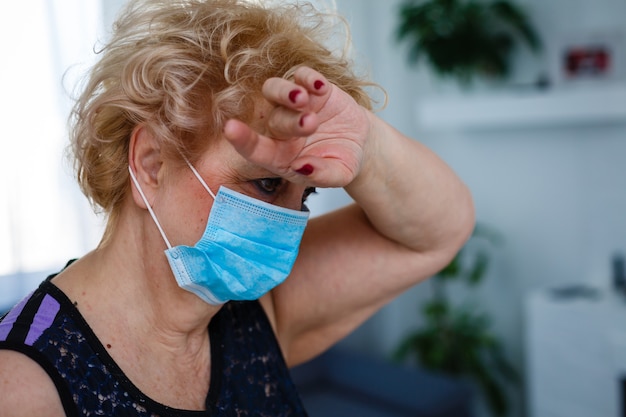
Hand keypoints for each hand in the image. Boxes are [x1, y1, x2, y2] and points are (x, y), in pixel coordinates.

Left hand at [223, 66, 370, 187]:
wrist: (359, 143)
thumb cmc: (340, 162)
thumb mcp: (338, 175)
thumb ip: (321, 175)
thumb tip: (301, 167)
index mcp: (280, 155)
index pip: (255, 149)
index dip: (242, 140)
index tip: (230, 129)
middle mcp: (281, 128)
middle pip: (273, 119)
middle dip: (290, 120)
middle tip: (311, 124)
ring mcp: (295, 105)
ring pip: (274, 89)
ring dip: (286, 92)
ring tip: (303, 98)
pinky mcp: (311, 88)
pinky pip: (301, 75)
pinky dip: (308, 77)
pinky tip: (321, 86)